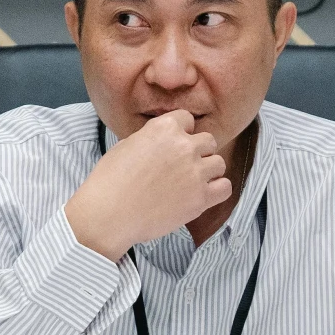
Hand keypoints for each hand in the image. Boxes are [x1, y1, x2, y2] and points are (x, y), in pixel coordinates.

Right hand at [63, 111, 231, 259]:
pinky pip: (225, 187)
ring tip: (191, 182)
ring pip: (219, 163)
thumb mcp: (126, 145)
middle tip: (183, 167)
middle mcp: (184, 146)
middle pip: (208, 141)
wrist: (109, 214)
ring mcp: (195, 172)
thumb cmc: (110, 181)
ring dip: (208, 171)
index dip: (181, 132)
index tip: (173, 146)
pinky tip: (202, 195)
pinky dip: (217, 190)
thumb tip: (162, 144)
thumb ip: (151, 138)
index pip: (187, 119)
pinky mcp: (201, 198)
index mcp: (164, 128)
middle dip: (197, 151)